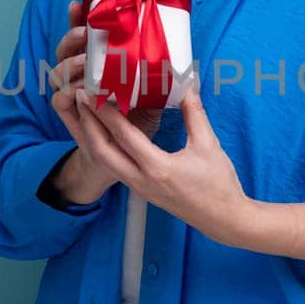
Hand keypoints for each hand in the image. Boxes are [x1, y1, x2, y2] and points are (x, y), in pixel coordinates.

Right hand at [49, 0, 161, 193]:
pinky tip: (80, 89)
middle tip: (87, 31)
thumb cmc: (142, 125)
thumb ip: (159, 77)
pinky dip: (67, 94)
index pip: (84, 37)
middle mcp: (80, 79)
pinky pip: (59, 102)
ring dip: (70, 64)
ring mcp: (73, 99)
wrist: (130, 163)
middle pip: (64, 50)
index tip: (80, 2)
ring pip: (57, 74)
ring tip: (87, 59)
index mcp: (98, 67)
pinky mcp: (70, 120)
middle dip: (71, 37)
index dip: (78, 18)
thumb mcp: (154, 96)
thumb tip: (185, 62)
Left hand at [71, 80, 253, 244]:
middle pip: (101, 150)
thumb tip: (187, 84)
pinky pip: (115, 167)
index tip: (95, 91)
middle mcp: (141, 180)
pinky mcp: (141, 190)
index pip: (123, 136)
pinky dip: (105, 147)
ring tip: (88, 111)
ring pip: (105, 161)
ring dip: (93, 136)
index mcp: (157, 168)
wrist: (223, 218)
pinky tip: (106, 131)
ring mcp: (139, 188)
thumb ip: (194, 112)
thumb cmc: (218, 184)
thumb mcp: (208, 144)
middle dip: (88, 122)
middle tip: (81, 97)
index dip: (106, 111)